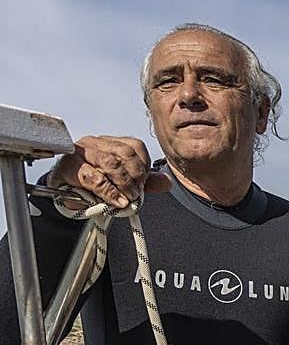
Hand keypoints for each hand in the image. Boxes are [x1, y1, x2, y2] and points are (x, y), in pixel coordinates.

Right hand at [47, 136, 170, 207]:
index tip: (143, 185)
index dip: (144, 167)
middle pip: (124, 153)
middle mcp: (94, 143)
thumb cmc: (94, 189)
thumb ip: (145, 182)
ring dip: (124, 184)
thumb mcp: (124, 185)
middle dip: (135, 177)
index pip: (135, 146)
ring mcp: (79, 153)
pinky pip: (93, 177)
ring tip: (127, 199)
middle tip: (136, 194)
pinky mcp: (68, 167)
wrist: (66, 198)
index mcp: (109, 143)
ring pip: (110, 162)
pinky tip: (116, 202)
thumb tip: (166, 183)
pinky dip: (109, 192)